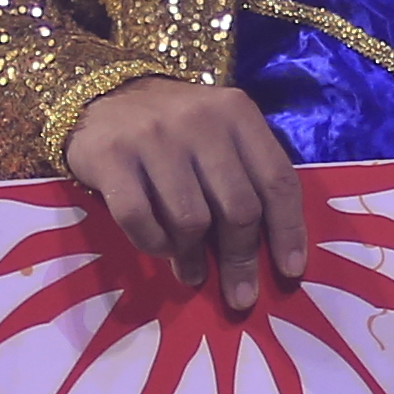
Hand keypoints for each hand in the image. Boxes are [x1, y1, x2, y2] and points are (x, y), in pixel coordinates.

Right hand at [66, 76, 303, 311]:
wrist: (103, 97)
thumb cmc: (174, 128)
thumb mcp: (219, 133)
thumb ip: (244, 175)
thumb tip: (267, 251)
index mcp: (237, 112)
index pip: (277, 180)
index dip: (288, 231)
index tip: (290, 271)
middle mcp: (200, 120)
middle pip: (238, 208)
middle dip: (241, 260)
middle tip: (240, 295)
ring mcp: (153, 136)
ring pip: (191, 220)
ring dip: (193, 258)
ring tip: (192, 274)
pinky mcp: (111, 156)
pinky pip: (141, 220)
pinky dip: (154, 245)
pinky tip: (160, 251)